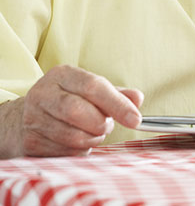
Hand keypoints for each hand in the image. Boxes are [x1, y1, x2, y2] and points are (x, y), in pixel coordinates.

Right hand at [0, 65, 142, 157]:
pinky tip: (77, 142)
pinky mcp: (30, 143)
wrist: (24, 119)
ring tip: (92, 132)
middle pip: (78, 111)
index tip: (136, 119)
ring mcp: (33, 119)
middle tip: (106, 126)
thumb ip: (117, 94)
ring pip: (73, 136)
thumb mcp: (91, 91)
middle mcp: (43, 94)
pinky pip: (65, 153)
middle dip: (100, 123)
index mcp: (62, 75)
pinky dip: (79, 151)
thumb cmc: (68, 102)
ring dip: (92, 139)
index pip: (93, 87)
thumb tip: (137, 99)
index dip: (118, 105)